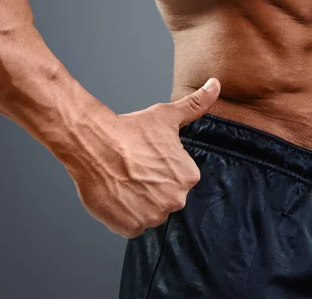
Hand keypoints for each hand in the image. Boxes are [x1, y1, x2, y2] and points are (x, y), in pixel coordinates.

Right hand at [66, 78, 220, 238]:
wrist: (95, 144)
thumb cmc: (132, 130)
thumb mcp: (169, 115)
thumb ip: (197, 104)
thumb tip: (216, 84)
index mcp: (189, 177)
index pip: (181, 179)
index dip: (163, 169)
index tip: (150, 159)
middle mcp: (176, 200)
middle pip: (167, 197)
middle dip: (154, 186)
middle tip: (137, 168)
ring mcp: (152, 216)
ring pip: (151, 211)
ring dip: (140, 201)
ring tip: (126, 179)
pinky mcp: (130, 228)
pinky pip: (133, 225)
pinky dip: (125, 214)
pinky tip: (119, 193)